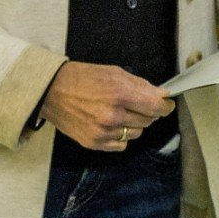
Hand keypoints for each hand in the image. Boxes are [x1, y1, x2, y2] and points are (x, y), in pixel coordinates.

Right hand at [39, 61, 174, 151]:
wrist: (52, 91)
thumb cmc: (83, 78)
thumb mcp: (115, 73)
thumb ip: (141, 85)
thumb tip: (162, 95)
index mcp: (119, 94)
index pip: (155, 107)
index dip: (165, 106)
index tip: (166, 105)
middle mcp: (112, 116)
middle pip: (148, 121)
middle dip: (148, 112)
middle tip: (137, 104)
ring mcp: (102, 132)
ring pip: (136, 133)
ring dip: (134, 124)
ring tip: (120, 112)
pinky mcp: (93, 143)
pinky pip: (121, 145)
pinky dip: (121, 136)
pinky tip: (111, 124)